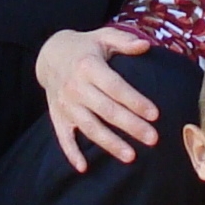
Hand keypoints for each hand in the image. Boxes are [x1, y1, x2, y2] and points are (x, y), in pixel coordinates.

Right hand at [35, 25, 160, 170]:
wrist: (49, 55)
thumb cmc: (85, 47)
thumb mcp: (103, 37)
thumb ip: (125, 40)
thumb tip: (146, 45)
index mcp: (89, 66)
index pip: (115, 87)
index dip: (135, 101)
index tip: (155, 114)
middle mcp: (75, 87)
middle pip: (106, 110)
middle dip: (130, 126)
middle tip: (153, 139)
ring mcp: (65, 104)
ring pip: (89, 127)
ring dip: (110, 143)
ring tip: (131, 157)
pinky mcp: (58, 116)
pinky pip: (64, 137)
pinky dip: (72, 153)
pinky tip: (84, 168)